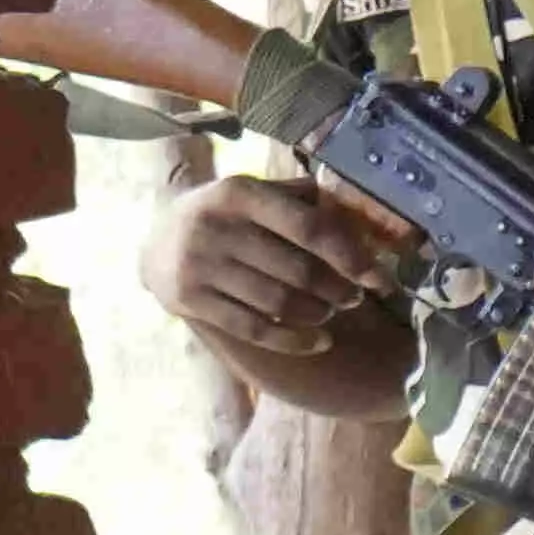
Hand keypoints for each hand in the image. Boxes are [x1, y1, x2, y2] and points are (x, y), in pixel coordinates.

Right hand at [148, 170, 408, 356]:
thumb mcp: (251, 193)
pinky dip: (293, 340)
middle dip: (338, 289)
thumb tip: (359, 214)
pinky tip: (319, 341)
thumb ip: (299, 200)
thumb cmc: (222, 216)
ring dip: (317, 313)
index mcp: (239, 195)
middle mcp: (216, 228)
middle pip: (299, 271)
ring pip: (279, 302)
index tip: (380, 279)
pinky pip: (253, 329)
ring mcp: (198, 267)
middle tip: (354, 297)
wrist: (153, 241)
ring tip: (330, 311)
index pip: (309, 229)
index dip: (352, 256)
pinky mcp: (188, 301)